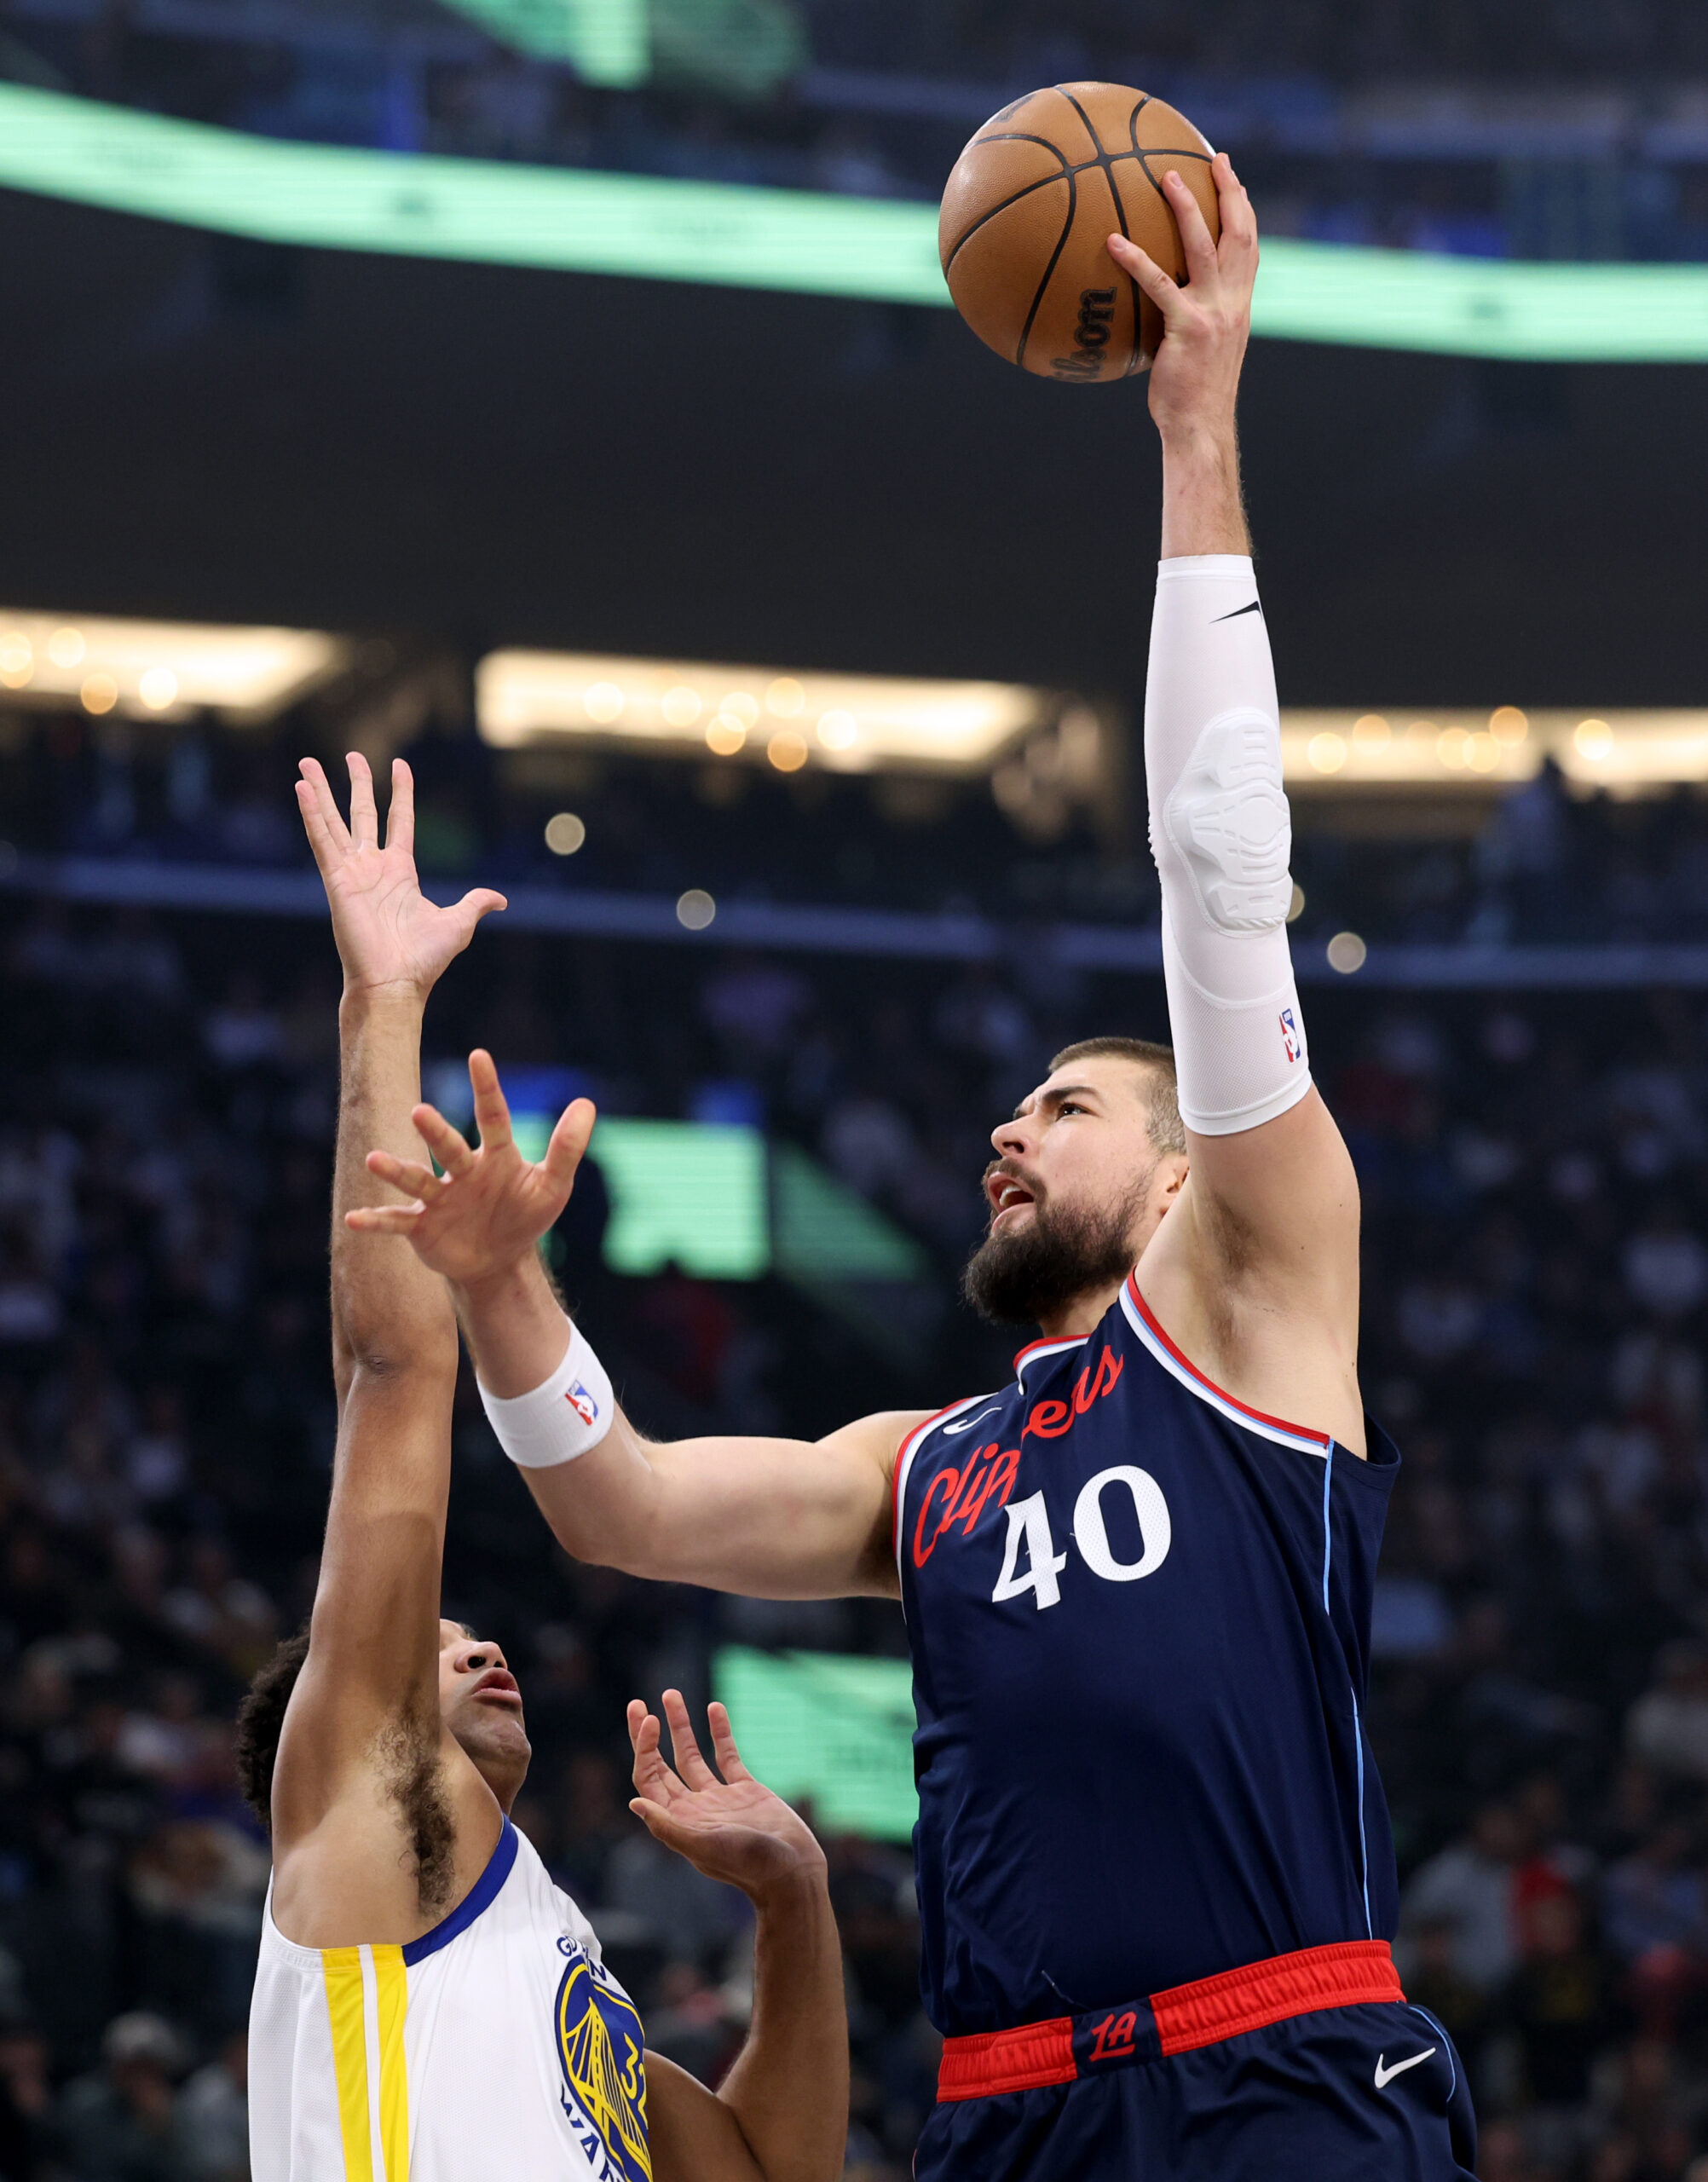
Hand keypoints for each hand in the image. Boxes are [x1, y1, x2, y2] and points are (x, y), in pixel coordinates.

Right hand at [296, 754, 505, 1002]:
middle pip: (363, 813)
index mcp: (400, 872)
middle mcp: (373, 867)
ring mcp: (352, 871)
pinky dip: (311, 814)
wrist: (396, 982)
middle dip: (357, 783)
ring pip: (333, 821)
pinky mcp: (336, 880)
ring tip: (307, 763)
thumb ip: (474, 903)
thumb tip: (500, 899)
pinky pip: (321, 840)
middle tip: (351, 755)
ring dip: (320, 792)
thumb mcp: (457, 924)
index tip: (399, 764)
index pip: (399, 820)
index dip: (400, 792)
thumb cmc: (423, 959)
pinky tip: (302, 789)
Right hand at [345, 1047, 594, 1283]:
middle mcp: (462, 1171)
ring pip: (416, 1180)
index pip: (493, 1117)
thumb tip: (586, 1102)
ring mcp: (438, 1198)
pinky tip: (353, 1219)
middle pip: (448, 1147)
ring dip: (395, 1170)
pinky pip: (395, 1222)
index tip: (478, 1056)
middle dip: (435, 1130)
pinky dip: (375, 1221)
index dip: (487, 1088)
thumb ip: (567, 1148)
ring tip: (374, 1159)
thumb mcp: (552, 1186)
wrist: (498, 1260)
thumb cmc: (524, 1215)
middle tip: (419, 1111)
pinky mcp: (421, 1227)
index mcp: (495, 1157)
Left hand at [626, 1691, 825, 1904]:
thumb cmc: (748, 1865)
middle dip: (648, 1736)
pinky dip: (720, 1732)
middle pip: (662, 1765)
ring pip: (692, 1755)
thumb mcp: (703, 1847)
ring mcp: (720, 1797)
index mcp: (679, 1821)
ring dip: (680, 1727)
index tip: (649, 1719)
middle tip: (637, 1703)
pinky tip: (714, 1709)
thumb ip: (669, 1827)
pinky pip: (728, 1755)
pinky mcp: (747, 1790)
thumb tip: (634, 1802)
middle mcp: (694, 1807)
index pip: (649, 1779)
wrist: (792, 1871)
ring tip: (670, 1695)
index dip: (644, 1749)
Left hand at [1106, 151, 1256, 443]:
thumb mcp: (1201, 351)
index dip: (1243, 207)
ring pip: (1203, 246)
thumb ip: (1192, 319)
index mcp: (1240, 305)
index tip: (1232, 176)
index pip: (1249, 244)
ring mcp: (1213, 313)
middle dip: (1229, 191)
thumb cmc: (1192, 396)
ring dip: (1187, 207)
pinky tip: (1113, 242)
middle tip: (1212, 158)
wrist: (1201, 427)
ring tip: (1166, 176)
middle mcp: (1234, 302)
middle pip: (1239, 232)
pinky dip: (1136, 260)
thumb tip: (1160, 303)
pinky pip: (1159, 284)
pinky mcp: (1187, 328)